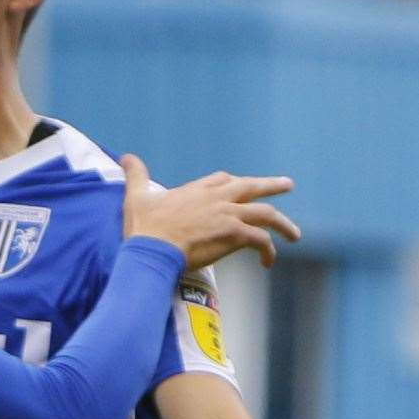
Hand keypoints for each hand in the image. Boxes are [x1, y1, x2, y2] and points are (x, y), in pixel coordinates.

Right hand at [121, 153, 298, 269]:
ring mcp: (228, 215)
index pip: (223, 180)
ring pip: (266, 214)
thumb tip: (125, 156)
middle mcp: (218, 198)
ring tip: (294, 235)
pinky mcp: (234, 235)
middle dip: (272, 186)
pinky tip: (269, 262)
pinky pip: (261, 241)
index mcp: (197, 190)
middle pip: (252, 187)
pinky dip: (268, 250)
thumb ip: (136, 176)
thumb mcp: (136, 197)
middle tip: (288, 185)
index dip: (234, 184)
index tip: (242, 187)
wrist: (153, 249)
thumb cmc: (144, 227)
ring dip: (283, 224)